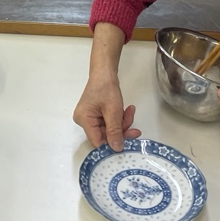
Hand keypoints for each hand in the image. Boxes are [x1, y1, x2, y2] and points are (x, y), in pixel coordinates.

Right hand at [75, 23, 140, 150]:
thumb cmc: (106, 88)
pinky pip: (109, 123)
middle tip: (135, 128)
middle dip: (121, 130)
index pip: (97, 141)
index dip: (112, 144)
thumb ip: (115, 131)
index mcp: (84, 120)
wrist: (105, 72)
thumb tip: (117, 149)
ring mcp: (90, 117)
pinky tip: (127, 111)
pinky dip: (119, 119)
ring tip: (130, 112)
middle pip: (105, 136)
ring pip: (110, 129)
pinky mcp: (96, 114)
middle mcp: (84, 121)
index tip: (127, 143)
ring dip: (122, 123)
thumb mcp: (113, 111)